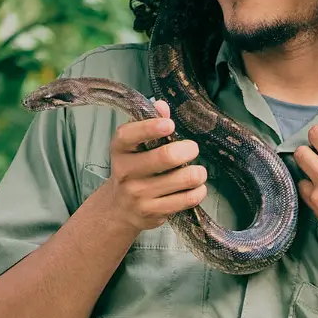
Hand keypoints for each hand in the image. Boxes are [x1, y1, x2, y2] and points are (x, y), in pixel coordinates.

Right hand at [106, 100, 207, 233]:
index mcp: (120, 149)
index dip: (151, 127)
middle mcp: (125, 172)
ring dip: (198, 173)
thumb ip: (149, 123)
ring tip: (198, 172)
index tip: (170, 125)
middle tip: (192, 149)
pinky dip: (198, 191)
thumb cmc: (134, 168)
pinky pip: (187, 199)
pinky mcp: (153, 212)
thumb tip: (162, 105)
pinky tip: (196, 187)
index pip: (129, 135)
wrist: (119, 208)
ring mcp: (139, 194)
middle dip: (188, 150)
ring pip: (183, 179)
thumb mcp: (134, 145)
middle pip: (165, 157)